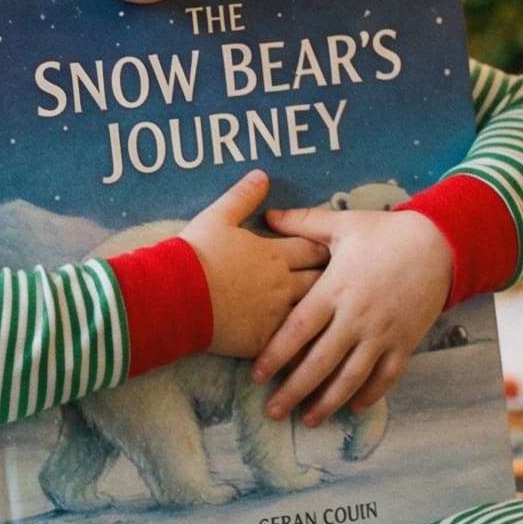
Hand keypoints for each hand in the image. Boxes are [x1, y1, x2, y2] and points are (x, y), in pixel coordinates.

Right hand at [179, 170, 326, 359]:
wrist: (175, 295)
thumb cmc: (196, 254)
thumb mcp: (217, 217)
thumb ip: (243, 196)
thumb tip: (262, 175)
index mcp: (274, 255)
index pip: (312, 248)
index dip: (325, 247)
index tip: (337, 249)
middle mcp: (282, 285)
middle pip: (319, 282)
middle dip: (333, 280)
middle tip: (347, 281)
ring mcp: (275, 316)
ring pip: (311, 315)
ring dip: (323, 314)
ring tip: (334, 316)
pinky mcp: (263, 342)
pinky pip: (291, 345)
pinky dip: (303, 344)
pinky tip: (312, 348)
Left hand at [249, 206, 453, 426]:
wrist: (440, 244)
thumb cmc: (387, 232)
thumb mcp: (343, 224)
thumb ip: (303, 224)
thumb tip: (268, 216)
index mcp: (336, 288)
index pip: (299, 329)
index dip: (276, 355)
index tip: (257, 375)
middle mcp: (357, 316)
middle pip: (320, 361)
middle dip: (294, 389)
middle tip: (273, 411)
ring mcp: (383, 333)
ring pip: (351, 376)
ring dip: (328, 401)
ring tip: (308, 420)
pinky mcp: (405, 342)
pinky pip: (386, 376)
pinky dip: (370, 394)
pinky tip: (352, 408)